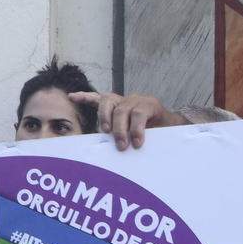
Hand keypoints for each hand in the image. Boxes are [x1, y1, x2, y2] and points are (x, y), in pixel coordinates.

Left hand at [69, 91, 183, 150]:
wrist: (171, 129)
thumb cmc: (146, 133)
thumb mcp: (126, 133)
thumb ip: (114, 134)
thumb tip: (99, 146)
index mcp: (116, 105)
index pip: (98, 99)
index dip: (85, 97)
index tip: (71, 97)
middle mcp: (124, 99)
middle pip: (107, 101)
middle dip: (104, 118)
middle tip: (107, 134)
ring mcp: (137, 100)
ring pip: (122, 109)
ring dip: (121, 128)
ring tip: (123, 144)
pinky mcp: (150, 104)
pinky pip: (139, 115)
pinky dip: (136, 129)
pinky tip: (137, 140)